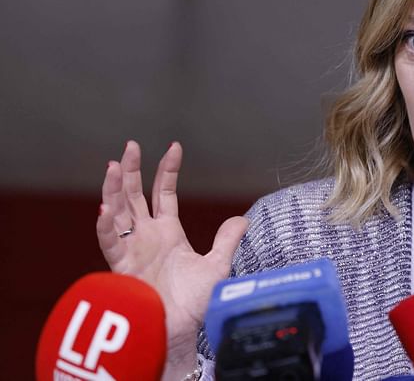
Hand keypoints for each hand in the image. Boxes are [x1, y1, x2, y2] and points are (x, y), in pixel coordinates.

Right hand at [96, 141, 248, 373]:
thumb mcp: (217, 265)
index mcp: (168, 232)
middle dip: (131, 171)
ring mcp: (133, 249)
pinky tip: (106, 208)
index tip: (174, 147)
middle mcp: (147, 236)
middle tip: (130, 146)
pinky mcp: (122, 267)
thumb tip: (243, 219)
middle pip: (134, 196)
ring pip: (118, 212)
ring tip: (113, 166)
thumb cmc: (194, 302)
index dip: (167, 170)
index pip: (163, 193)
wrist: (180, 330)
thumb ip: (226, 240)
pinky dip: (106, 226)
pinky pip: (110, 243)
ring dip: (113, 190)